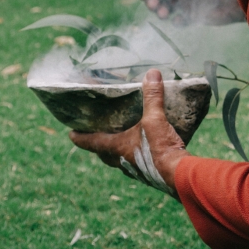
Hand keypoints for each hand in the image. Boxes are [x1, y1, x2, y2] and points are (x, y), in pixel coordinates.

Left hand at [69, 70, 189, 197]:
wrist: (178, 174)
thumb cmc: (160, 148)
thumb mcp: (155, 119)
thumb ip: (152, 97)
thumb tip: (152, 74)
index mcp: (117, 147)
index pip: (92, 142)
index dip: (80, 137)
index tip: (70, 134)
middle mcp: (122, 161)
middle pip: (104, 154)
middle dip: (98, 146)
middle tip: (96, 136)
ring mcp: (135, 170)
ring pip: (119, 161)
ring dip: (116, 153)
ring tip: (120, 142)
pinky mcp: (149, 175)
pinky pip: (136, 165)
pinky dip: (135, 157)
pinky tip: (144, 151)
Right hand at [137, 0, 245, 25]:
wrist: (234, 1)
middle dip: (152, 0)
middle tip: (154, 6)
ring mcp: (184, 2)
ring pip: (164, 7)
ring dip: (161, 10)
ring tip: (165, 14)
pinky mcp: (191, 16)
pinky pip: (177, 20)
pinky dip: (176, 21)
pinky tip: (181, 20)